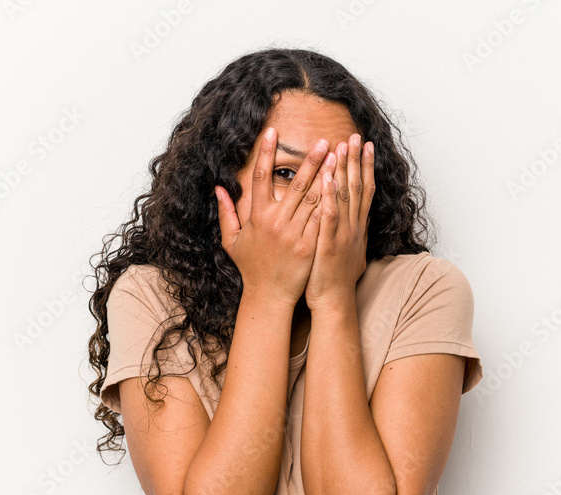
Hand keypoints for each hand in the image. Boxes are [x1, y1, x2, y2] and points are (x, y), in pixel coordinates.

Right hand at [216, 128, 336, 307]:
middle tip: (323, 141)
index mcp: (257, 217)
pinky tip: (342, 187)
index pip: (260, 177)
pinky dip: (332, 202)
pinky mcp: (309, 246)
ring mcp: (294, 234)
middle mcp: (276, 222)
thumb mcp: (232, 240)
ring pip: (313, 199)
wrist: (268, 295)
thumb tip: (218, 188)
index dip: (266, 153)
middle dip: (310, 161)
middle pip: (295, 185)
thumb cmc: (251, 267)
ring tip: (337, 157)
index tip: (272, 132)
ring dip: (326, 176)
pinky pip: (323, 220)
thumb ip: (226, 212)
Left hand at [304, 133, 374, 310]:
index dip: (365, 166)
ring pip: (345, 196)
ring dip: (344, 170)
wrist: (334, 301)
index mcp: (357, 227)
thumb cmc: (336, 278)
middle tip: (355, 135)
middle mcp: (353, 227)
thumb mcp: (350, 251)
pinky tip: (326, 178)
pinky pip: (329, 216)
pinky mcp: (329, 243)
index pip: (364, 190)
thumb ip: (353, 232)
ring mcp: (343, 234)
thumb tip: (360, 219)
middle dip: (356, 160)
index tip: (365, 145)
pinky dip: (329, 196)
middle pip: (357, 187)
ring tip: (341, 147)